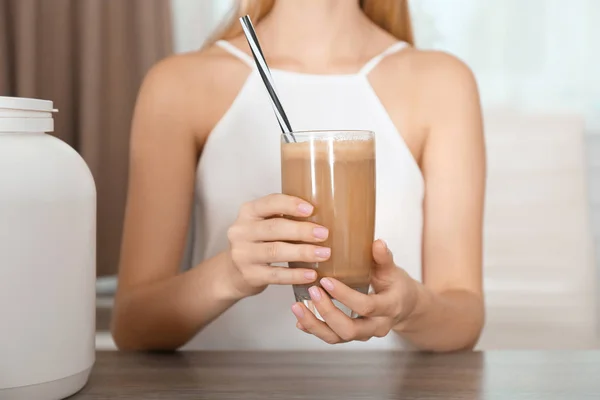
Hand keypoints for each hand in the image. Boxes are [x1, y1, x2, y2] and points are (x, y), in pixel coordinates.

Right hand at [226, 194, 330, 298]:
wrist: (233, 273)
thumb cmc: (258, 243)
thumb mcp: (263, 224)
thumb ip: (283, 217)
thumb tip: (322, 216)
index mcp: (248, 212)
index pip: (269, 203)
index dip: (290, 204)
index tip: (311, 209)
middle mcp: (241, 231)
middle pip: (274, 228)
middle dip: (302, 230)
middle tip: (324, 233)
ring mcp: (243, 254)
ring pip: (275, 251)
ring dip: (303, 252)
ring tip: (324, 254)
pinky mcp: (249, 275)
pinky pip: (276, 275)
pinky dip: (295, 275)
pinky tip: (311, 274)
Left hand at [291, 240, 418, 343]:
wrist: (404, 306)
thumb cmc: (396, 286)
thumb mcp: (393, 271)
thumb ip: (384, 258)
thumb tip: (377, 243)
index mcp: (389, 308)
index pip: (366, 306)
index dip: (344, 295)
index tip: (326, 280)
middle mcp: (376, 326)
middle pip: (349, 329)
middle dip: (327, 311)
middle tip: (312, 290)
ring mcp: (363, 334)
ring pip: (336, 338)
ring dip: (314, 324)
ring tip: (297, 307)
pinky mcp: (351, 336)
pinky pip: (331, 338)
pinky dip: (313, 329)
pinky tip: (300, 319)